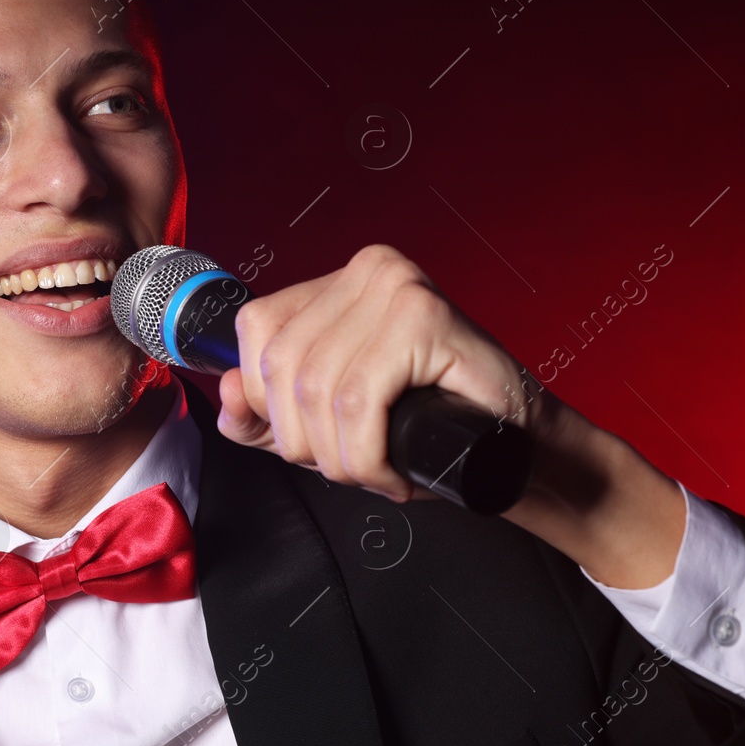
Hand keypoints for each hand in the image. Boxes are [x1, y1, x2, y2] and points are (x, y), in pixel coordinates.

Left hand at [216, 244, 544, 503]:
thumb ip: (270, 412)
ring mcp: (396, 288)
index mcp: (338, 282)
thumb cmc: (431, 428)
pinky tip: (393, 475)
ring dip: (340, 458)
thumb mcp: (332, 419)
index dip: (262, 400)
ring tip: (376, 473)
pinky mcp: (423, 318)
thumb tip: (225, 398)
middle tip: (351, 466)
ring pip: (316, 392)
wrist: (519, 447)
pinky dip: (367, 458)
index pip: (256, 331)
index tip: (303, 441)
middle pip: (280, 366)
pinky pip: (359, 404)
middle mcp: (367, 271)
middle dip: (304, 440)